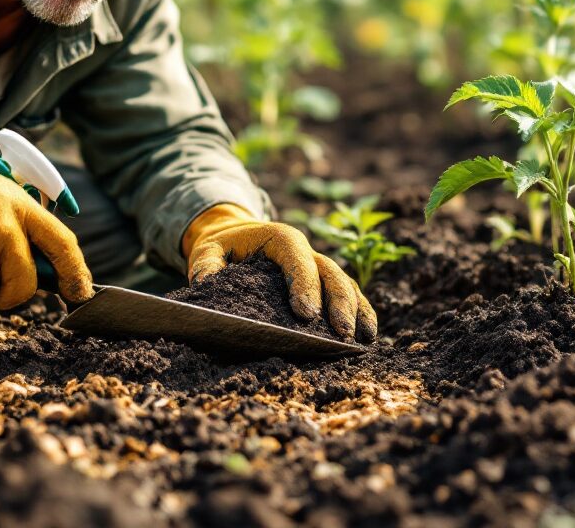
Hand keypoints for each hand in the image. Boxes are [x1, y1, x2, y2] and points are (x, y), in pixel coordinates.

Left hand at [182, 204, 376, 342]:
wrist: (236, 236)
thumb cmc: (224, 247)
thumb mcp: (208, 250)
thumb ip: (206, 265)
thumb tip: (206, 284)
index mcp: (280, 238)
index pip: (297, 259)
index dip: (305, 284)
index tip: (306, 314)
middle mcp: (306, 250)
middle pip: (330, 273)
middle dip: (338, 303)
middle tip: (342, 333)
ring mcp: (318, 265)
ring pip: (346, 283)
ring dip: (357, 309)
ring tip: (362, 338)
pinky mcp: (324, 281)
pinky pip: (349, 293)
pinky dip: (361, 311)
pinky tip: (368, 335)